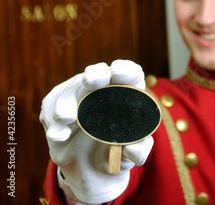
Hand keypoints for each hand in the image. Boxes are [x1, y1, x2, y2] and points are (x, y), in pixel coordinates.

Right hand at [40, 60, 153, 203]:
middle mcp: (103, 88)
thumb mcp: (130, 155)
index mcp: (127, 94)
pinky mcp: (57, 106)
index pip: (131, 73)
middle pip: (100, 72)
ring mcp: (78, 95)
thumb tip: (133, 150)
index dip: (126, 70)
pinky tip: (59, 135)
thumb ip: (137, 151)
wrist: (89, 170)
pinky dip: (54, 120)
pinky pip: (51, 107)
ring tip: (66, 118)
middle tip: (90, 81)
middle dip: (95, 74)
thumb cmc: (116, 153)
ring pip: (71, 91)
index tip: (118, 74)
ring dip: (67, 102)